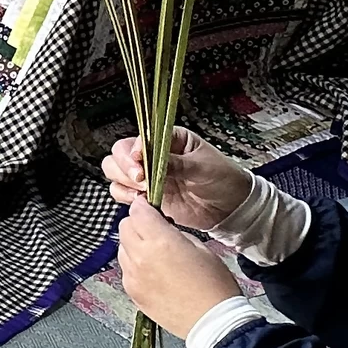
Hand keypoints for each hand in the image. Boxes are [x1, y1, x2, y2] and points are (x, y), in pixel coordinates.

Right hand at [103, 129, 252, 231]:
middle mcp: (152, 155)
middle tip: (141, 181)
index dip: (133, 150)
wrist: (232, 208)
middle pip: (119, 154)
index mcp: (168, 140)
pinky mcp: (146, 195)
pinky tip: (142, 202)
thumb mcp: (201, 167)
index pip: (139, 139)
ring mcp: (147, 176)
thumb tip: (148, 159)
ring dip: (123, 183)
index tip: (139, 162)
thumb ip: (174, 163)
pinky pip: (122, 193)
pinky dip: (125, 197)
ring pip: (116, 173)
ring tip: (142, 193)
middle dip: (124, 167)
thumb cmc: (223, 179)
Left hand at [116, 200, 240, 339]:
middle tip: (154, 229)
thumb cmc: (214, 286)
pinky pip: (126, 269)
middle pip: (124, 227)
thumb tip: (161, 225)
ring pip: (122, 248)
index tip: (149, 207)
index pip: (137, 212)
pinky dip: (135, 265)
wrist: (212, 321)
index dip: (144, 206)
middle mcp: (140, 257)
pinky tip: (153, 271)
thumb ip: (174, 232)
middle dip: (137, 224)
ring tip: (156, 253)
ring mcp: (133, 277)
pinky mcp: (132, 292)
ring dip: (134, 244)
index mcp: (159, 242)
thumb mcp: (201, 248)